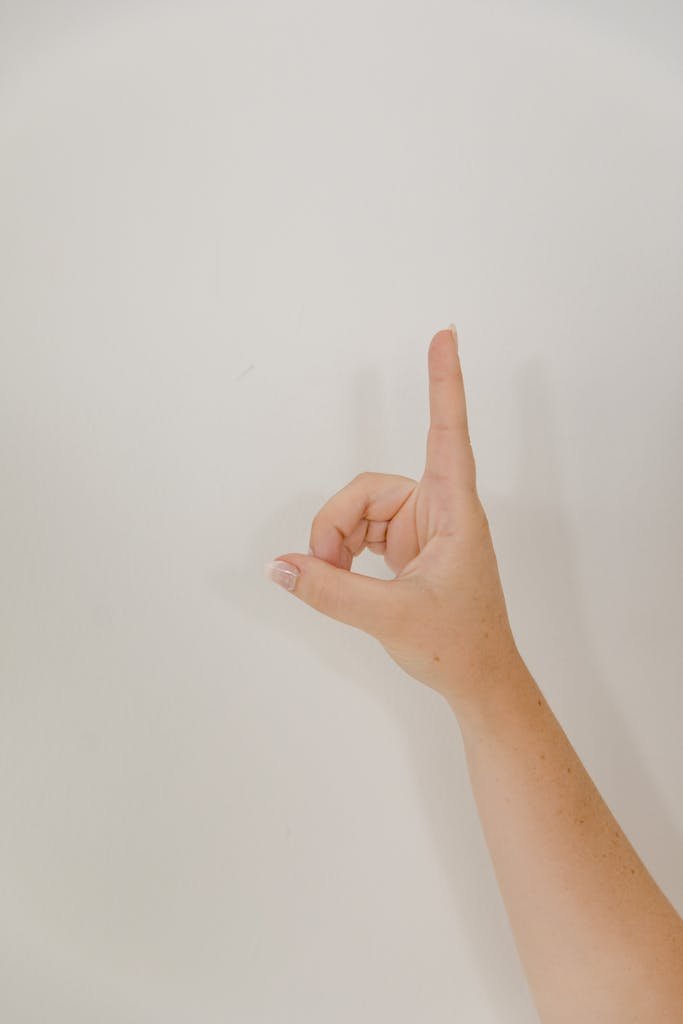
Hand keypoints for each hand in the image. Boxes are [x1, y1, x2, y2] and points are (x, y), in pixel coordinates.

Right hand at [265, 326, 519, 708]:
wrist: (480, 683)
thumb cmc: (459, 645)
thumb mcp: (390, 617)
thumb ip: (330, 591)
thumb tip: (279, 567)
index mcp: (453, 511)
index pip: (448, 433)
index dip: (444, 383)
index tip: (445, 334)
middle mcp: (439, 510)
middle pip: (369, 491)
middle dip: (336, 528)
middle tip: (323, 571)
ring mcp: (422, 530)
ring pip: (359, 513)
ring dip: (336, 545)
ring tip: (333, 583)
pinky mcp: (409, 550)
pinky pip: (362, 534)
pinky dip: (343, 554)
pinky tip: (342, 580)